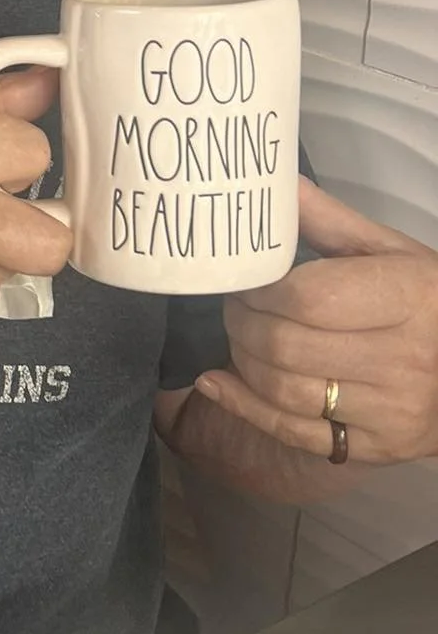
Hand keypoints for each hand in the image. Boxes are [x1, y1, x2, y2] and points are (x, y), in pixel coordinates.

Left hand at [194, 178, 437, 463]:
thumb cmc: (427, 304)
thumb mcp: (392, 254)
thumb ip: (331, 222)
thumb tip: (278, 184)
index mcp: (409, 298)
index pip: (307, 298)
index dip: (261, 290)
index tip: (246, 280)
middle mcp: (403, 359)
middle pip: (285, 346)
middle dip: (242, 323)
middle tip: (236, 307)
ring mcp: (389, 411)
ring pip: (282, 390)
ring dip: (241, 360)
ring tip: (240, 337)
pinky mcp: (372, 448)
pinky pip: (291, 432)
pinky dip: (242, 405)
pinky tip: (217, 381)